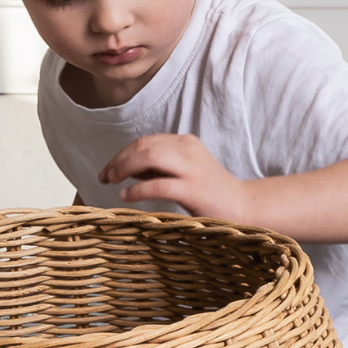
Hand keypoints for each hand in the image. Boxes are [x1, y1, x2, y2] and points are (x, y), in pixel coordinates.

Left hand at [99, 134, 253, 223]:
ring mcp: (191, 169)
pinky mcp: (192, 189)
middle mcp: (188, 150)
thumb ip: (159, 166)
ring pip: (149, 157)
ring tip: (111, 181)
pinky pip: (157, 185)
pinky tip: (125, 196)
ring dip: (124, 168)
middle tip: (104, 176)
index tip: (109, 169)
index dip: (122, 153)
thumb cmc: (210, 192)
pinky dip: (137, 190)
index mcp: (185, 142)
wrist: (243, 206)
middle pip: (143, 146)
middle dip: (119, 160)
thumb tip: (127, 168)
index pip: (146, 141)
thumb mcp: (184, 170)